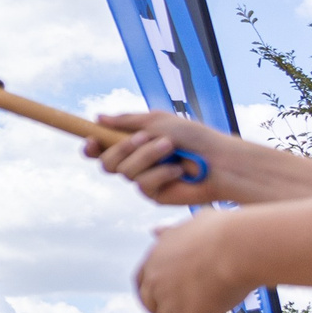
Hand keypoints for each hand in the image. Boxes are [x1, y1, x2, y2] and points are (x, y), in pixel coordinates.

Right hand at [86, 111, 226, 204]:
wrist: (220, 160)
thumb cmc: (194, 138)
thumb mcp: (159, 121)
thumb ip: (127, 121)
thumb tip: (98, 118)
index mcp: (134, 143)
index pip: (102, 148)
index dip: (91, 147)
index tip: (92, 140)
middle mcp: (136, 162)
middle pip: (106, 162)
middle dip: (123, 148)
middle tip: (144, 138)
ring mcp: (144, 179)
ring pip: (125, 171)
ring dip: (148, 156)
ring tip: (171, 149)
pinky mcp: (154, 194)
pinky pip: (143, 184)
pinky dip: (161, 173)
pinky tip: (179, 171)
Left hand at [135, 210, 258, 312]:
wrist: (239, 248)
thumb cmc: (224, 231)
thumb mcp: (192, 224)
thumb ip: (171, 232)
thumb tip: (153, 231)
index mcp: (154, 258)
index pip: (142, 280)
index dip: (149, 290)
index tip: (158, 297)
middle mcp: (155, 281)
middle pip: (150, 304)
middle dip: (160, 311)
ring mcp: (170, 302)